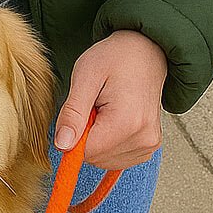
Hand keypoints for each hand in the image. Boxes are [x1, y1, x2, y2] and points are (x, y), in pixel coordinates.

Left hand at [54, 30, 167, 170]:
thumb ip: (73, 114)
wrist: (145, 51)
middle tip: (95, 104)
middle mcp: (143, 140)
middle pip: (96, 158)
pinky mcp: (149, 147)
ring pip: (105, 160)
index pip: (86, 152)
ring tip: (106, 108)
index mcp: (128, 123)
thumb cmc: (116, 58)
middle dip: (86, 135)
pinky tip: (113, 118)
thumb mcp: (85, 77)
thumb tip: (62, 146)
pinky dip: (109, 142)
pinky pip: (117, 158)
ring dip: (98, 138)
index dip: (74, 133)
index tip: (82, 108)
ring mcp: (149, 145)